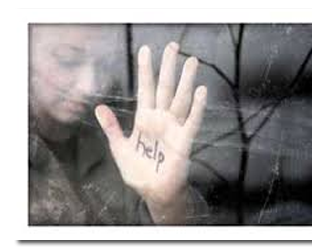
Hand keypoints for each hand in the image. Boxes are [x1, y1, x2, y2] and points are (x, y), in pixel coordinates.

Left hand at [95, 42, 206, 222]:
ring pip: (180, 99)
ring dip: (186, 80)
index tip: (146, 50)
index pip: (145, 88)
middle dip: (168, 67)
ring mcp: (173, 128)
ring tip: (192, 61)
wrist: (153, 192)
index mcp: (144, 119)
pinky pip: (192, 121)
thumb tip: (99, 107)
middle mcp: (160, 119)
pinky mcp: (184, 141)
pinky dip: (197, 107)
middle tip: (173, 46)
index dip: (145, 70)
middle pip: (165, 88)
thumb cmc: (138, 172)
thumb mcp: (120, 148)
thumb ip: (112, 128)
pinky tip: (202, 90)